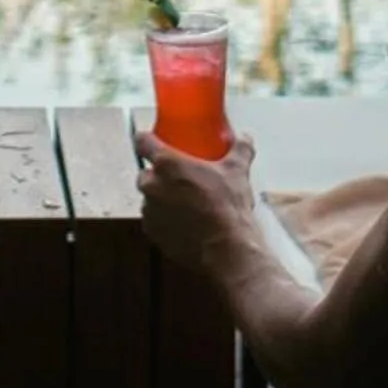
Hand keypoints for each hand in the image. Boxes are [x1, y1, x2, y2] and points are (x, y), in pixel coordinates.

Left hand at [134, 129, 254, 274]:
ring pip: (149, 197)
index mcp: (167, 164)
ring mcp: (149, 211)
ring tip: (184, 202)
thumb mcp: (237, 172)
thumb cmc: (227, 206)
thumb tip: (245, 138)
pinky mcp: (152, 232)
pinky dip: (164, 218)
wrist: (225, 249)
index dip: (146, 139)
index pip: (142, 142)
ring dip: (161, 197)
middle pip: (145, 172)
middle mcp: (152, 185)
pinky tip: (183, 221)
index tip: (153, 140)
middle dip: (158, 174)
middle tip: (179, 177)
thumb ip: (240, 150)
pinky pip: (153, 219)